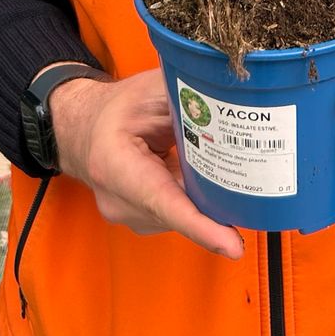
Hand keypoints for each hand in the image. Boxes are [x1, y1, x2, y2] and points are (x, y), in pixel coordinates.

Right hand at [51, 68, 244, 259]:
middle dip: (216, 200)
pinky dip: (194, 198)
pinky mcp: (141, 222)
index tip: (233, 246)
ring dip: (204, 196)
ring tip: (215, 164)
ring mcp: (128, 217)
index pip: (162, 200)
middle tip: (249, 179)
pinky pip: (180, 215)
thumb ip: (187, 96)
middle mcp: (118, 201)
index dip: (200, 225)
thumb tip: (229, 100)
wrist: (85, 129)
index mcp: (114, 163)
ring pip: (183, 214)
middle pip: (180, 211)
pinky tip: (200, 176)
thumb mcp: (152, 89)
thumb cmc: (118, 108)